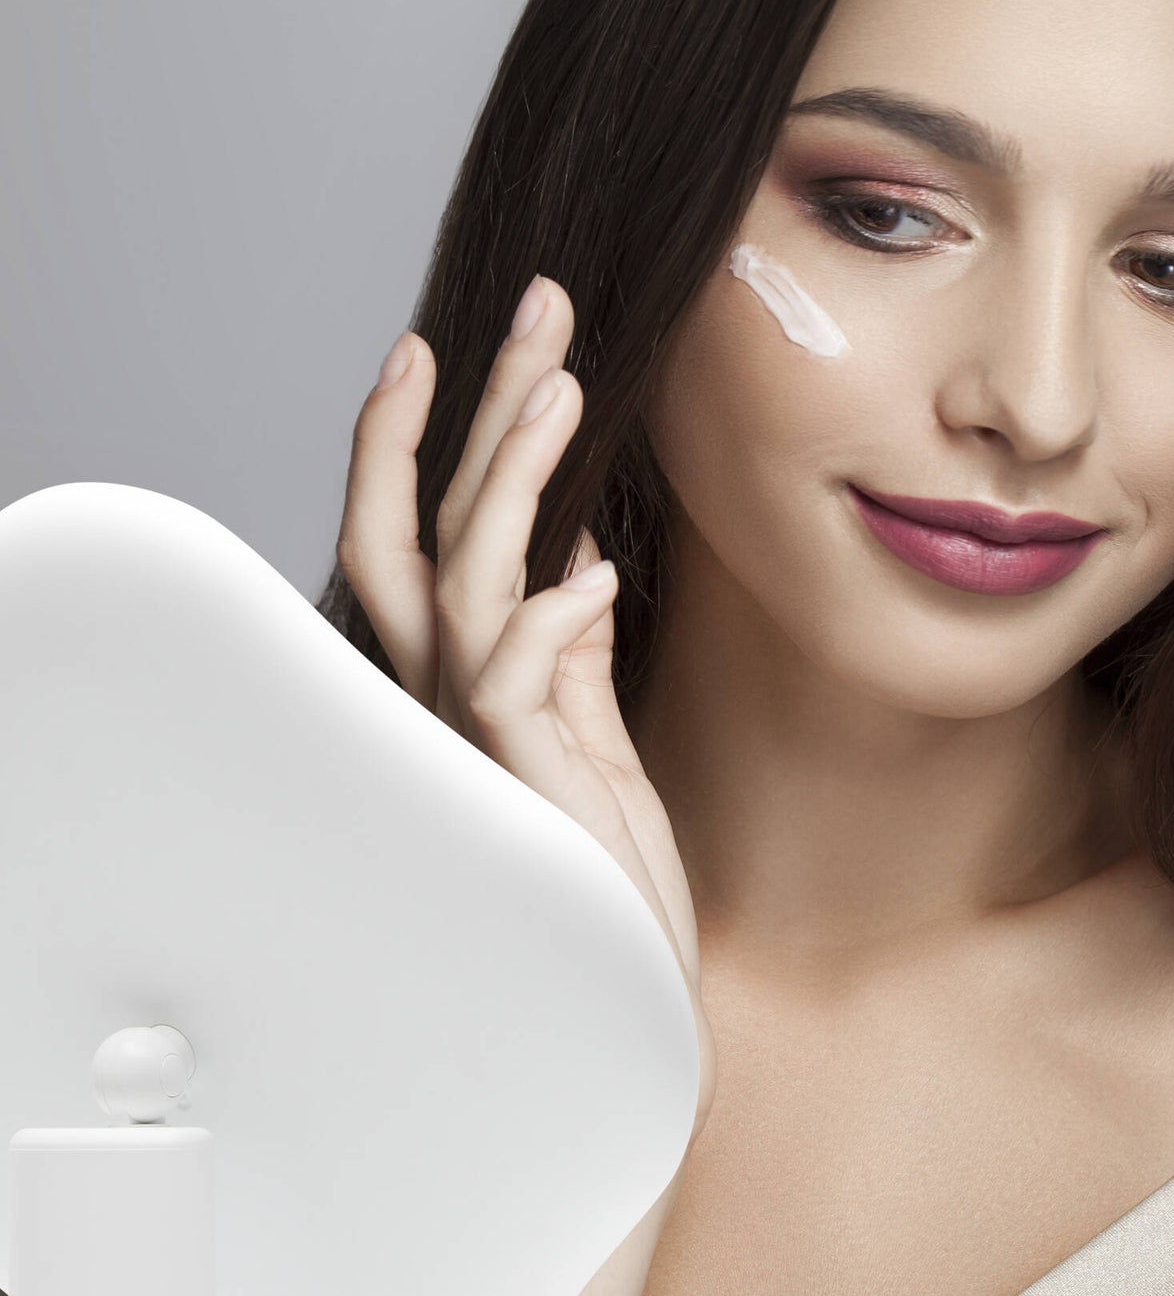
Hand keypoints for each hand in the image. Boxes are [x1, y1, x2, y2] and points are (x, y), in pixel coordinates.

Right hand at [335, 275, 715, 1137]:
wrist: (628, 988)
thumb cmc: (606, 869)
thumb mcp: (592, 737)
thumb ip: (570, 652)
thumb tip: (579, 564)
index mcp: (472, 682)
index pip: (424, 538)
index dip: (431, 441)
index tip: (471, 346)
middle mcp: (456, 703)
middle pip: (426, 530)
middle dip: (475, 412)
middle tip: (537, 306)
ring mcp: (483, 744)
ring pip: (462, 582)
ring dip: (511, 479)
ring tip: (566, 388)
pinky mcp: (526, 788)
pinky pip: (513, 685)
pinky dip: (552, 622)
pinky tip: (601, 577)